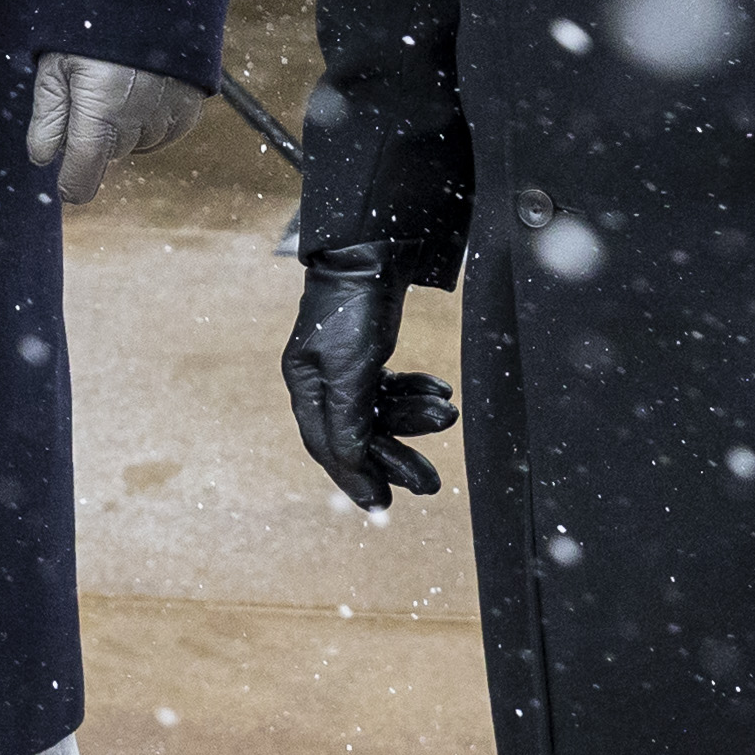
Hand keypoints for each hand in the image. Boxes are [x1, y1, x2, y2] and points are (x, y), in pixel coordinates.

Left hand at [26, 53, 209, 205]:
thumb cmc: (93, 24)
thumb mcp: (56, 65)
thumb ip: (48, 116)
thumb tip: (42, 158)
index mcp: (100, 117)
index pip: (83, 179)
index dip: (71, 184)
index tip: (66, 183)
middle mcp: (137, 124)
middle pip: (108, 153)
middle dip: (96, 132)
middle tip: (89, 88)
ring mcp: (168, 117)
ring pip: (137, 143)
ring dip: (126, 124)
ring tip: (121, 79)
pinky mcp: (191, 107)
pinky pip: (166, 131)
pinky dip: (153, 118)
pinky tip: (145, 85)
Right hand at [281, 241, 456, 512]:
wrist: (372, 251)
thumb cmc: (354, 310)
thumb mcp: (350, 373)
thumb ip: (349, 425)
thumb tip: (354, 471)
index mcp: (306, 387)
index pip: (329, 447)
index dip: (356, 477)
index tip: (382, 504)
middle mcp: (320, 380)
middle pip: (358, 434)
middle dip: (396, 457)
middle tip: (431, 483)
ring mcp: (344, 365)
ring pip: (380, 412)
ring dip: (415, 419)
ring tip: (449, 414)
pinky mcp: (366, 350)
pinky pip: (390, 388)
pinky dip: (415, 393)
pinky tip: (441, 392)